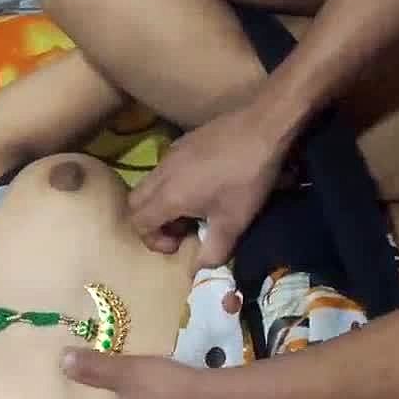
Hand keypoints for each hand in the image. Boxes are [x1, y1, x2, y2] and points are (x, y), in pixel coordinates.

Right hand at [130, 105, 285, 267]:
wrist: (262, 128)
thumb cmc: (246, 179)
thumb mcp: (233, 223)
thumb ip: (213, 252)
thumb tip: (199, 271)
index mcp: (168, 197)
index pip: (138, 224)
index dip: (154, 241)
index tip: (180, 243)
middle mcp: (160, 174)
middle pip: (136, 204)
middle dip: (151, 223)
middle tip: (181, 229)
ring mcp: (170, 155)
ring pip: (149, 185)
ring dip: (162, 203)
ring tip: (194, 209)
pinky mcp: (183, 142)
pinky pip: (164, 169)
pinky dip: (171, 184)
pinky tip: (202, 185)